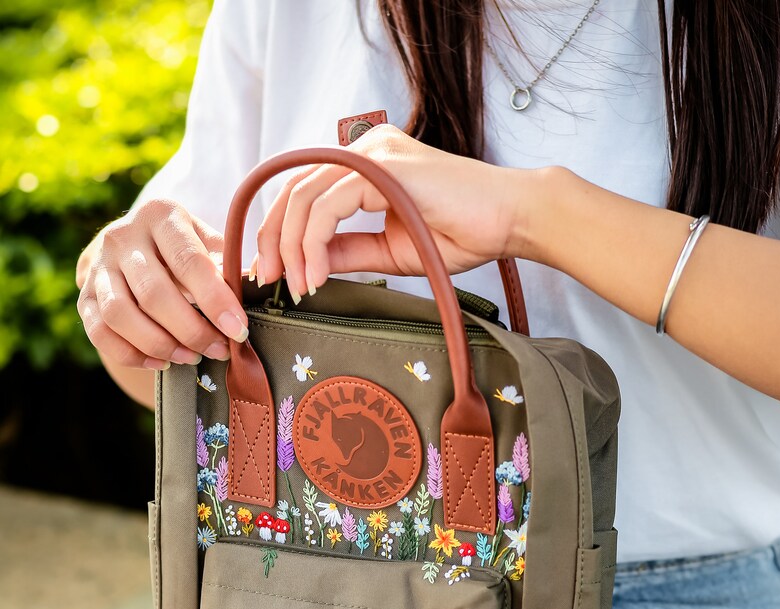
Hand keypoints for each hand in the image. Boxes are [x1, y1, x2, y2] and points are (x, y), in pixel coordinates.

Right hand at [76, 199, 250, 371]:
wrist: (135, 245)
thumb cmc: (185, 249)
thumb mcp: (208, 242)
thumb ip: (229, 264)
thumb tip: (256, 289)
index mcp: (161, 215)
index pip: (190, 262)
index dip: (216, 301)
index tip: (238, 331)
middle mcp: (123, 236)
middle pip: (154, 293)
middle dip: (191, 330)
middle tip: (218, 350)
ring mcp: (99, 266)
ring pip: (121, 315)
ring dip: (161, 344)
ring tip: (191, 357)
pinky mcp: (84, 295)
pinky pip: (100, 332)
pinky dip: (132, 354)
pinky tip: (161, 362)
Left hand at [251, 124, 530, 299]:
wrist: (509, 220)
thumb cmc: (464, 232)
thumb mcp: (390, 250)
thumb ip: (347, 252)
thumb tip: (307, 265)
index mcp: (365, 163)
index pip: (304, 190)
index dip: (279, 231)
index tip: (273, 273)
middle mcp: (363, 148)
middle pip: (293, 189)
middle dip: (272, 240)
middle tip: (269, 282)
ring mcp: (371, 153)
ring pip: (303, 198)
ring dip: (291, 248)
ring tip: (299, 287)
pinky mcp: (380, 168)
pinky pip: (326, 206)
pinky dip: (312, 244)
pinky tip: (317, 276)